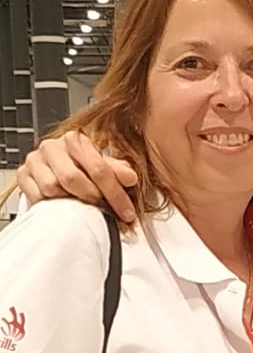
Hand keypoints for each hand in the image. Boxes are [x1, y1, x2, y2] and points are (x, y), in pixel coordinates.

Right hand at [15, 131, 137, 223]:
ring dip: (69, 201)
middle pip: (73, 178)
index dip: (115, 193)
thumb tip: (131, 178)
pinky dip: (51, 204)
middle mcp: (52, 147)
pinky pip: (36, 196)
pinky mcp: (23, 175)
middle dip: (93, 198)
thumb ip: (117, 171)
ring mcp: (35, 160)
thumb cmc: (80, 168)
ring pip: (52, 187)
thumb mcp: (102, 166)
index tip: (126, 212)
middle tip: (105, 211)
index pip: (98, 168)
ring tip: (81, 205)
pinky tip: (62, 205)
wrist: (53, 169)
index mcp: (75, 140)